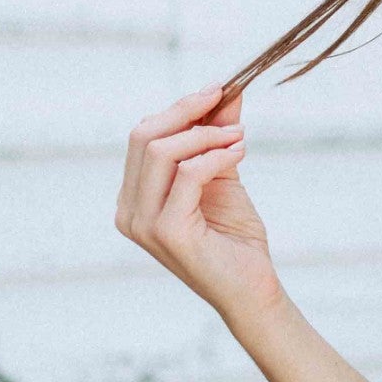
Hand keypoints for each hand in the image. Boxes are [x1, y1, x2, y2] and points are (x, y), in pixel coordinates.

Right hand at [116, 83, 280, 328]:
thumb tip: (225, 93)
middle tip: (225, 98)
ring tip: (239, 134)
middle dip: (187, 111)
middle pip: (143, 137)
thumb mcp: (223, 174)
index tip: (217, 91)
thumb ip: (216, 136)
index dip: (178, 109)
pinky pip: (187, 174)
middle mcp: (128, 211)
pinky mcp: (167, 232)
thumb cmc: (234, 237)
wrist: (252, 289)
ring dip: (205, 134)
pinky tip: (238, 152)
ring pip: (160, 151)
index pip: (142, 137)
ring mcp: (142, 224)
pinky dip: (215, 155)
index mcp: (133, 197)